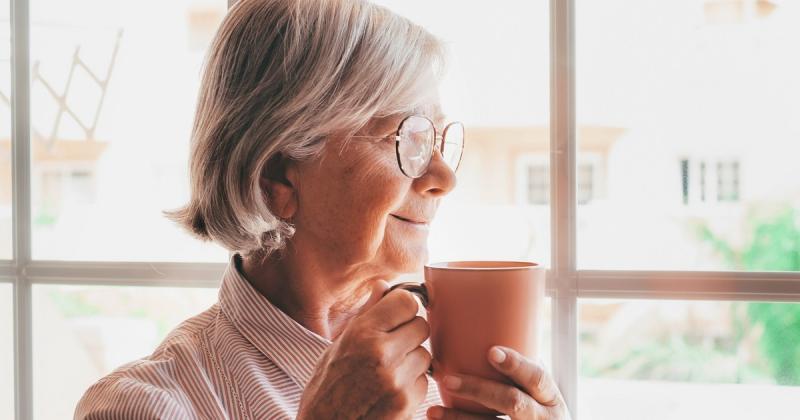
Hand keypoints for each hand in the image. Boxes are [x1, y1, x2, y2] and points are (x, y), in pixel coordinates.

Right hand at [297, 280, 430, 419]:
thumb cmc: (325, 391)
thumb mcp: (335, 347)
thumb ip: (365, 315)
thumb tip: (383, 286)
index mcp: (361, 334)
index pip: (407, 302)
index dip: (403, 308)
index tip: (397, 316)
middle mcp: (381, 354)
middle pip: (421, 326)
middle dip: (409, 333)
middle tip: (391, 346)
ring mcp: (397, 380)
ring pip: (425, 355)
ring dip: (412, 361)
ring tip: (387, 372)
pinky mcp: (407, 404)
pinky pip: (423, 382)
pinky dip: (411, 385)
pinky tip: (389, 391)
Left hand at [427, 346, 570, 419]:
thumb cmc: (540, 410)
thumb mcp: (541, 393)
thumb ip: (521, 371)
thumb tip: (486, 333)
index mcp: (550, 397)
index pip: (537, 378)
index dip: (516, 365)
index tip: (491, 352)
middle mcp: (541, 417)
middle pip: (511, 402)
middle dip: (479, 390)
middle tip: (448, 380)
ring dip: (459, 417)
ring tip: (434, 410)